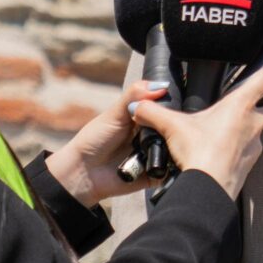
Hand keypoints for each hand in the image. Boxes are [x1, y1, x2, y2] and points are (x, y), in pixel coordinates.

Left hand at [46, 78, 179, 206]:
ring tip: (169, 146)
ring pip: (177, 150)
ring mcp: (155, 157)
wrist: (83, 173)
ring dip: (175, 148)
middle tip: (171, 129)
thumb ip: (135, 96)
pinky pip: (172, 172)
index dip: (174, 108)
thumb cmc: (94, 140)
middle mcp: (152, 137)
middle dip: (175, 129)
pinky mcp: (156, 176)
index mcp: (145, 120)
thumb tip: (162, 85)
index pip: (167, 110)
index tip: (179, 105)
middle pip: (174, 130)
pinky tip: (168, 161)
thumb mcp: (115, 113)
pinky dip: (171, 167)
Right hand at [129, 52, 262, 197]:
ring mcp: (254, 147)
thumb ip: (153, 113)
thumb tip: (138, 106)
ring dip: (249, 130)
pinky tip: (218, 153)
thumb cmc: (198, 154)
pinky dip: (237, 150)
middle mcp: (253, 125)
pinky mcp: (249, 165)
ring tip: (224, 132)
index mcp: (240, 106)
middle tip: (255, 105)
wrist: (206, 191)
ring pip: (261, 133)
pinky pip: (247, 152)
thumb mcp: (172, 128)